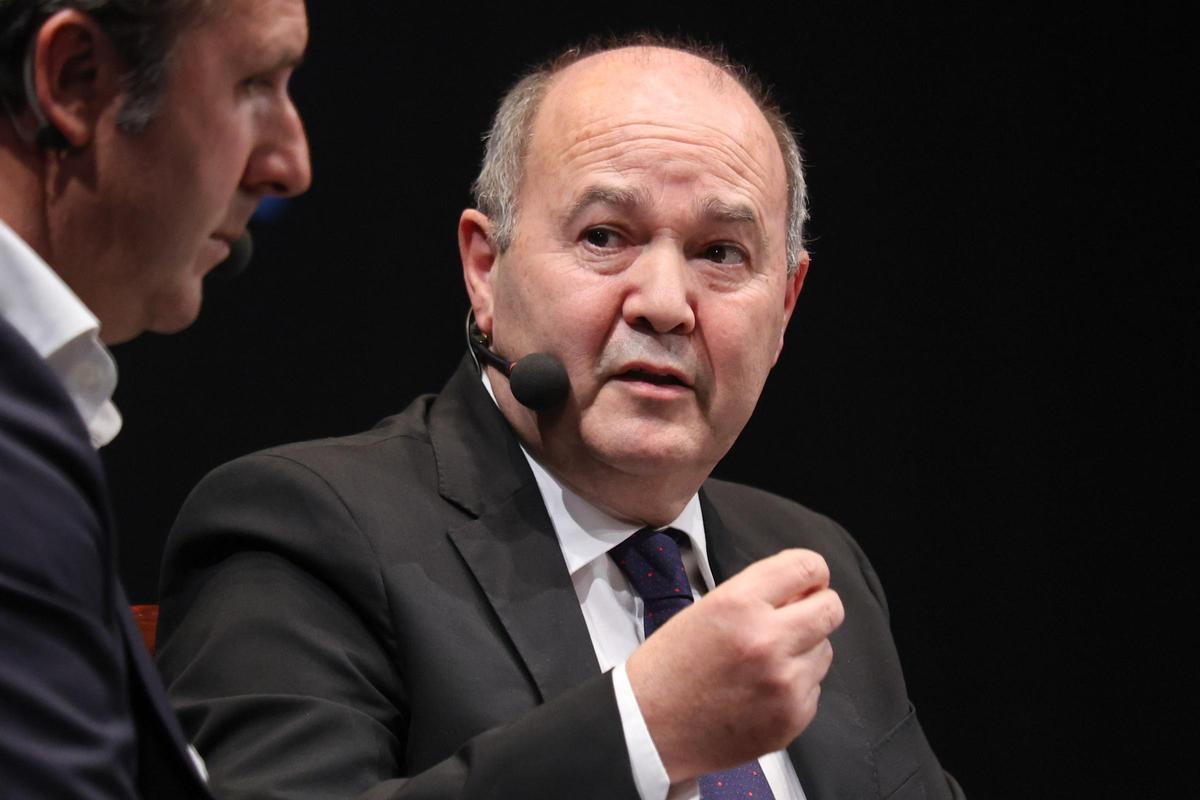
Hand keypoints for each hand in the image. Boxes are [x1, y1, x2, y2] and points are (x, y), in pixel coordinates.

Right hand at [624, 548, 843, 781]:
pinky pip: (814, 688)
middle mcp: (768, 640)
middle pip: (831, 608)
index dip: (811, 571)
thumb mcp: (705, 610)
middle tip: (798, 617)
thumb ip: (756, 594)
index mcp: (739, 604)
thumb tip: (804, 588)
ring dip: (804, 650)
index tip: (808, 580)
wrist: (650, 729)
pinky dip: (795, 686)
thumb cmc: (670, 668)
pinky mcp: (792, 718)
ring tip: (764, 663)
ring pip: (825, 649)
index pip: (807, 567)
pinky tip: (760, 692)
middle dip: (818, 607)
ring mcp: (784, 683)